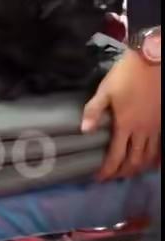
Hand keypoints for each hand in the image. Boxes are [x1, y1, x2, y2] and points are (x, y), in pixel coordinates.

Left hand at [82, 49, 160, 179]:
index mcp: (126, 125)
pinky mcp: (162, 122)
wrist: (152, 62)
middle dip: (123, 172)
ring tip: (129, 172)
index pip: (116, 156)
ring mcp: (155, 128)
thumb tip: (84, 131)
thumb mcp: (104, 91)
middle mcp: (142, 131)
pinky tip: (150, 160)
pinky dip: (154, 158)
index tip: (99, 178)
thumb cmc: (125, 76)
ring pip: (149, 156)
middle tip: (113, 177)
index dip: (107, 170)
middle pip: (135, 161)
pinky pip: (160, 147)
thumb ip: (93, 111)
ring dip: (138, 167)